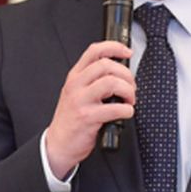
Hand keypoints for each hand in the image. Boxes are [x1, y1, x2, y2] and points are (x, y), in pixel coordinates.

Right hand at [45, 41, 134, 178]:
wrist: (59, 144)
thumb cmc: (72, 118)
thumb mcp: (77, 92)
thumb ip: (93, 80)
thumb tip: (121, 73)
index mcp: (75, 76)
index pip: (94, 51)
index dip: (114, 47)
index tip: (127, 52)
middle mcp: (76, 85)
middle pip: (106, 65)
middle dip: (126, 75)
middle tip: (131, 87)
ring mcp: (80, 100)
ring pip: (111, 83)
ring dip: (127, 91)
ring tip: (129, 100)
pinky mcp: (87, 117)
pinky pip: (114, 108)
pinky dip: (127, 110)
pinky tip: (126, 113)